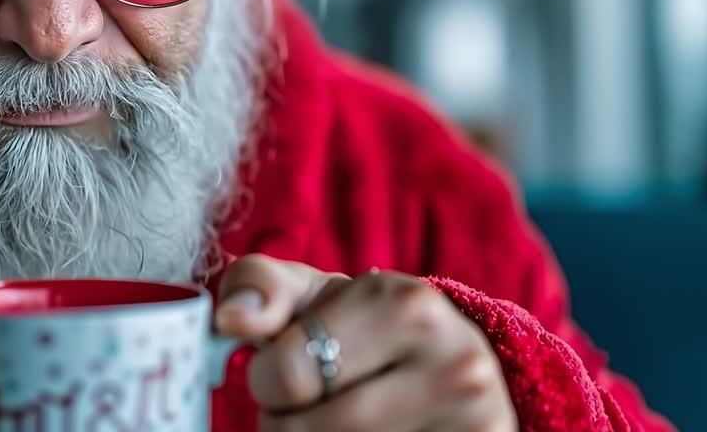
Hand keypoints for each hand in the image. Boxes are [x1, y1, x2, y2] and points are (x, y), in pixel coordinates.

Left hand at [215, 255, 516, 430]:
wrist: (455, 365)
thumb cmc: (366, 327)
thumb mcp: (313, 293)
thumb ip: (260, 288)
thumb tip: (231, 318)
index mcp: (407, 307)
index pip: (289, 374)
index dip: (267, 380)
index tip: (282, 371)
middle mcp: (455, 368)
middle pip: (306, 431)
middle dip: (288, 420)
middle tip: (312, 402)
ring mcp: (475, 425)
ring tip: (339, 418)